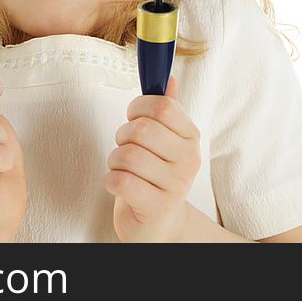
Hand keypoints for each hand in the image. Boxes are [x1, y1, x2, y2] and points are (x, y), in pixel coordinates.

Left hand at [104, 75, 201, 241]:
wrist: (159, 223)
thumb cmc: (155, 175)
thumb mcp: (165, 140)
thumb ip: (167, 109)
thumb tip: (167, 77)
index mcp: (190, 137)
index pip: (163, 106)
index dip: (138, 107)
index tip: (133, 118)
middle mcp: (189, 160)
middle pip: (142, 129)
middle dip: (122, 135)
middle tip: (125, 147)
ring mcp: (176, 185)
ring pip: (127, 155)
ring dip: (114, 160)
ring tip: (122, 168)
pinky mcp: (157, 207)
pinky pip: (120, 181)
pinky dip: (110, 180)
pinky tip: (120, 185)